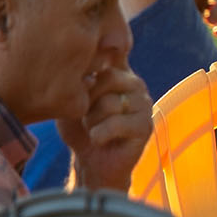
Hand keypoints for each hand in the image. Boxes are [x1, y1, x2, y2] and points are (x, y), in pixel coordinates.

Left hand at [62, 64, 152, 190]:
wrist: (92, 163)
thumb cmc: (79, 129)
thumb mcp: (70, 99)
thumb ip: (77, 79)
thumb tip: (83, 69)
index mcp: (117, 72)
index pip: (109, 53)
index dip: (91, 68)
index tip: (79, 86)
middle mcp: (134, 83)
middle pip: (107, 77)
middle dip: (88, 100)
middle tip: (84, 116)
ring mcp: (143, 103)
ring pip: (110, 103)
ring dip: (92, 120)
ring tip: (92, 128)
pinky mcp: (145, 125)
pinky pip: (116, 123)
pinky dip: (99, 134)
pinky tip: (99, 140)